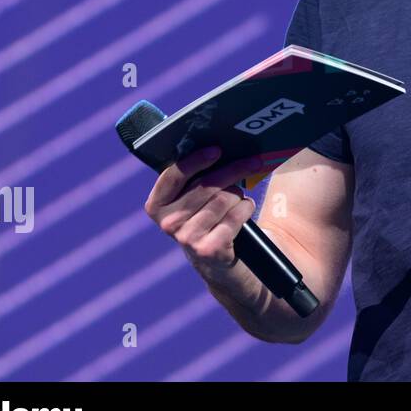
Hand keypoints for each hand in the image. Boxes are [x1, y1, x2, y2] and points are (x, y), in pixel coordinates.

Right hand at [144, 146, 263, 274]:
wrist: (218, 263)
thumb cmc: (208, 218)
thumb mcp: (193, 199)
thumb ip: (195, 176)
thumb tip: (218, 147)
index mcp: (157, 205)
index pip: (173, 176)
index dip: (195, 161)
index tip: (216, 150)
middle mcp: (168, 223)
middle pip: (207, 185)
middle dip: (234, 171)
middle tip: (254, 161)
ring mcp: (186, 238)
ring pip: (224, 199)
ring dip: (239, 194)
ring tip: (239, 198)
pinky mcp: (208, 249)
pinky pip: (236, 216)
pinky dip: (246, 209)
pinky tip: (245, 210)